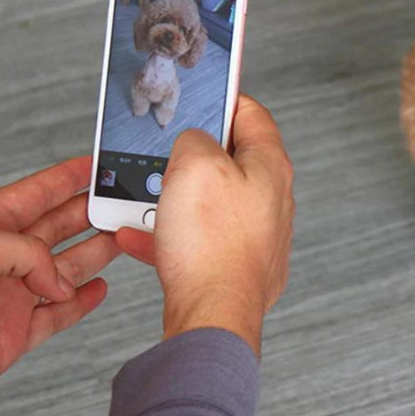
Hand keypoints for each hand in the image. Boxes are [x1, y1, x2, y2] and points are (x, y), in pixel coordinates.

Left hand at [0, 157, 118, 415]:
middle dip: (92, 212)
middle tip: (123, 203)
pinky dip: (83, 300)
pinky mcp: (15, 333)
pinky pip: (59, 313)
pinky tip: (98, 289)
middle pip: (60, 226)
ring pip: (66, 267)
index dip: (68, 177)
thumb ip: (28, 253)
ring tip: (124, 239)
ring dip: (96, 251)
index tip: (96, 164)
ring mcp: (11, 295)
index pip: (38, 193)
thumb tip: (61, 279)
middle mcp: (2, 258)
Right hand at [117, 96, 294, 356]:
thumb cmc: (212, 245)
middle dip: (193, 159)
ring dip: (177, 200)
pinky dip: (172, 236)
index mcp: (270, 166)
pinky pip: (202, 239)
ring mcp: (258, 234)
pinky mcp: (238, 265)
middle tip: (169, 159)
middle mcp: (272, 199)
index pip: (253, 115)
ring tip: (150, 203)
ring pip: (212, 203)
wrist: (213, 316)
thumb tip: (194, 143)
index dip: (225, 100)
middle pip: (232, 161)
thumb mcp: (194, 164)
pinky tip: (142, 238)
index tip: (207, 98)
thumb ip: (195, 139)